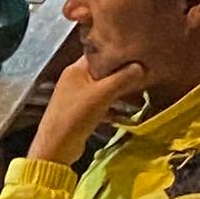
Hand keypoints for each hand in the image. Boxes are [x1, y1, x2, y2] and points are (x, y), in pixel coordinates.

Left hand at [30, 50, 148, 167]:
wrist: (57, 147)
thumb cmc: (77, 115)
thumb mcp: (103, 94)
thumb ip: (122, 78)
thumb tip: (141, 66)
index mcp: (76, 69)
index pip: (99, 52)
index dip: (117, 51)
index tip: (136, 52)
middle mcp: (74, 79)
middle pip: (103, 71)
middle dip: (121, 73)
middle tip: (142, 72)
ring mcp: (76, 96)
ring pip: (103, 89)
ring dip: (119, 92)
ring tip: (139, 92)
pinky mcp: (80, 112)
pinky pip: (100, 105)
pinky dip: (112, 107)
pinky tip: (127, 113)